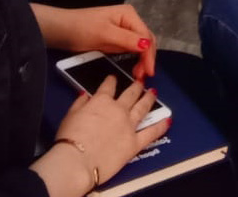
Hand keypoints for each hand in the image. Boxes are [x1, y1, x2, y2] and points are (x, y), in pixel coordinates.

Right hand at [36, 77, 165, 195]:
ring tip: (154, 92)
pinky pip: (151, 132)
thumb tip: (84, 95)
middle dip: (136, 86)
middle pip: (130, 94)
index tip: (113, 78)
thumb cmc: (70, 139)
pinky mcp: (135, 142)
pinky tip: (167, 120)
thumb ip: (80, 103)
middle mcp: (118, 110)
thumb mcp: (70, 115)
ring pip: (143, 107)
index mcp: (101, 101)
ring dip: (149, 98)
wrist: (78, 160)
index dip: (111, 80)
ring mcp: (129, 125)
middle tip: (140, 82)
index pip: (108, 86)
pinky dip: (161, 125)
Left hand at [56, 5, 156, 78]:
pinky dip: (135, 59)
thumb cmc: (82, 29)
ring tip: (138, 75)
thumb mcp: (105, 34)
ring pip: (140, 46)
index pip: (145, 36)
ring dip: (142, 60)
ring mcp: (124, 29)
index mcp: (129, 15)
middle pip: (146, 40)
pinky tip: (134, 68)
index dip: (148, 55)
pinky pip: (131, 49)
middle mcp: (129, 20)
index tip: (147, 73)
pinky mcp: (117, 39)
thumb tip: (146, 45)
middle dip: (146, 58)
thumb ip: (126, 39)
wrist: (62, 30)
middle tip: (142, 77)